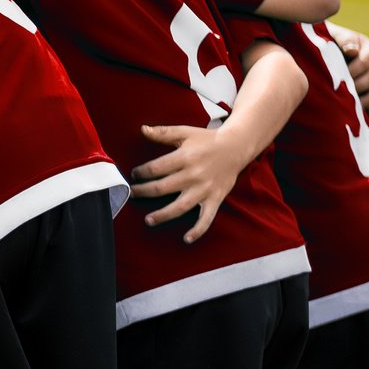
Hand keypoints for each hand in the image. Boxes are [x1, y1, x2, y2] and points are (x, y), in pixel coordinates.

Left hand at [129, 123, 246, 242]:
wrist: (236, 148)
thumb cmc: (207, 140)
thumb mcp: (184, 132)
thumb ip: (162, 133)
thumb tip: (141, 129)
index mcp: (184, 158)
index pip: (156, 169)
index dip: (141, 173)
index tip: (134, 175)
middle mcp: (193, 175)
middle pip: (162, 188)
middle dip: (144, 192)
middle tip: (132, 194)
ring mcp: (204, 190)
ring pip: (180, 206)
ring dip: (163, 215)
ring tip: (148, 220)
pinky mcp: (215, 199)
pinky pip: (206, 218)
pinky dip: (197, 230)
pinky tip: (186, 238)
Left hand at [332, 25, 368, 112]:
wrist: (332, 51)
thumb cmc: (333, 42)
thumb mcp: (336, 36)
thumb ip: (345, 39)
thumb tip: (352, 50)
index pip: (366, 62)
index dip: (353, 70)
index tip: (339, 75)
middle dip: (356, 85)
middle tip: (342, 91)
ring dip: (364, 99)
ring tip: (349, 104)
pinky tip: (361, 110)